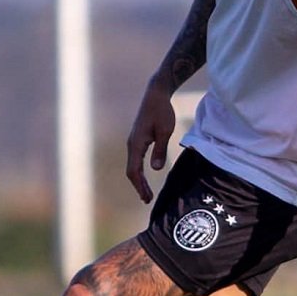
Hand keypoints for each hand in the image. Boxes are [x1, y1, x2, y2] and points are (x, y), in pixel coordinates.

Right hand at [126, 79, 177, 203]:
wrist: (155, 95)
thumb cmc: (162, 112)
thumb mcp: (165, 131)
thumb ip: (160, 150)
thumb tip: (155, 169)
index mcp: (136, 144)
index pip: (134, 170)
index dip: (140, 185)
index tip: (146, 198)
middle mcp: (131, 144)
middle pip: (131, 170)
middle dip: (139, 186)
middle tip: (147, 200)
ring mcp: (133, 142)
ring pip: (133, 165)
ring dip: (139, 180)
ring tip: (146, 193)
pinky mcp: (137, 139)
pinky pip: (136, 159)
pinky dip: (140, 171)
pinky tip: (145, 176)